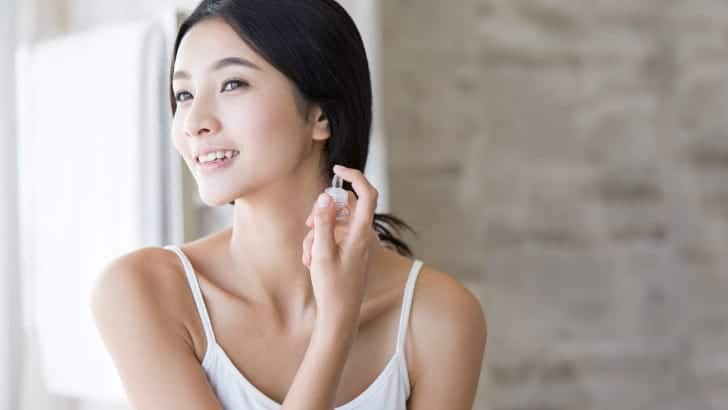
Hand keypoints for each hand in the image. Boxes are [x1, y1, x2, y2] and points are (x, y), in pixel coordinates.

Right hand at [301, 165, 378, 325]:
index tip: (337, 169)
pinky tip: (309, 260)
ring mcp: (357, 244)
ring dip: (318, 233)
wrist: (340, 315)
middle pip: (346, 207)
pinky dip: (321, 243)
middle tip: (307, 225)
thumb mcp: (321, 252)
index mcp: (360, 233)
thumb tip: (325, 197)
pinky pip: (335, 238)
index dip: (355, 176)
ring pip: (336, 224)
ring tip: (306, 254)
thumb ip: (324, 223)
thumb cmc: (332, 287)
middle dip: (324, 212)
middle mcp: (363, 236)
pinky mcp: (351, 253)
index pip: (367, 194)